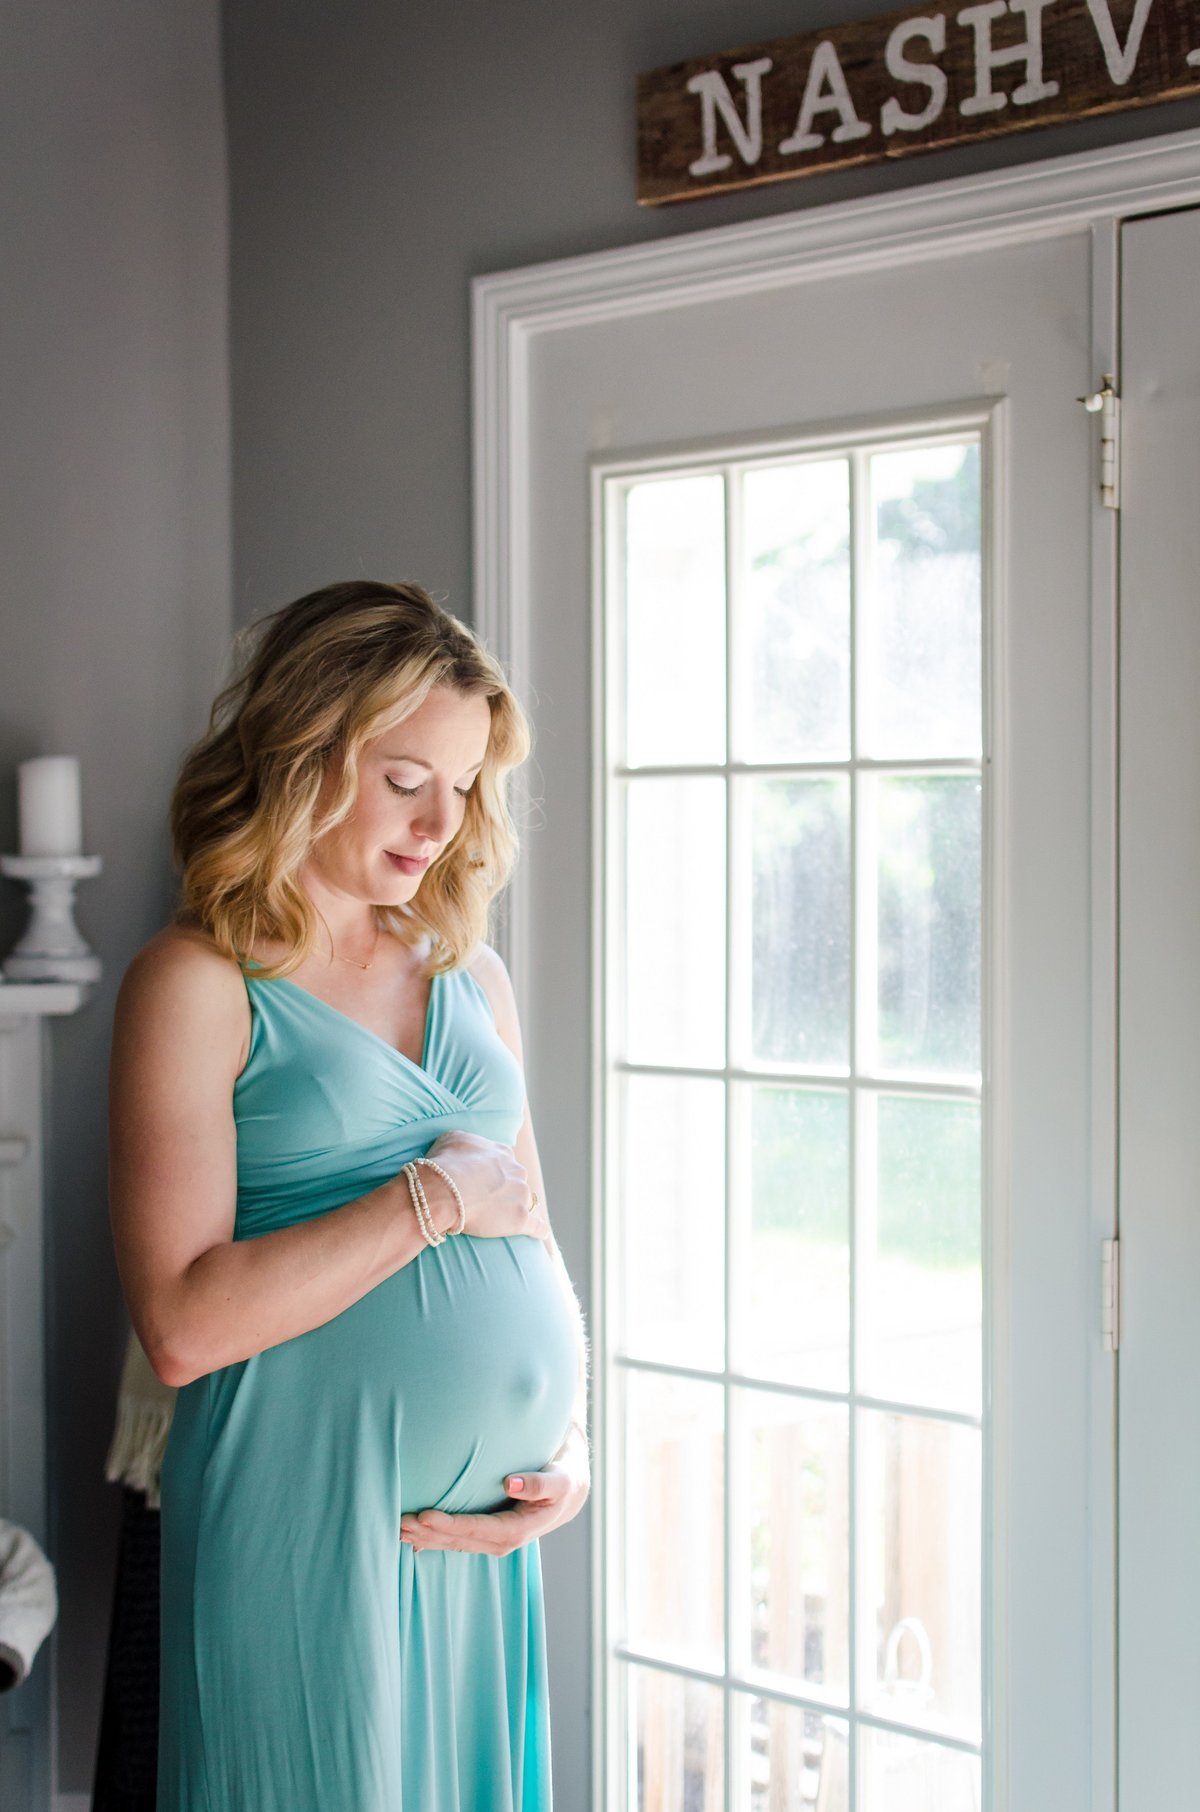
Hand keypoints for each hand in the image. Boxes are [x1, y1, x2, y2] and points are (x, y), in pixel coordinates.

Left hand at [399, 1424, 589, 1556]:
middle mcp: (502, 1541)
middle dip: (428, 1534)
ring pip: (454, 1542)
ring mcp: (493, 1540)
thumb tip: (511, 1483)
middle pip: (459, 1540)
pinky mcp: (486, 1533)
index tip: (424, 1515)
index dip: (450, 1524)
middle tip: (398, 1523)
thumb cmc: (564, 1478)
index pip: (477, 1529)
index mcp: (518, 1530)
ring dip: (425, 1538)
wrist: (570, 1490)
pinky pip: (457, 1539)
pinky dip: (433, 1538)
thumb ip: (540, 1483)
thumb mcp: (561, 1479)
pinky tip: (412, 1538)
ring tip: (397, 1528)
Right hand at [416, 1129, 549, 1240]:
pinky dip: (539, 1230)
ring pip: (525, 1202)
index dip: (494, 1173)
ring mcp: (521, 1195)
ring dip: (516, 1208)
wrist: (447, 1190)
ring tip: (503, 1219)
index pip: (505, 1162)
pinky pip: (536, 1226)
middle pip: (516, 1181)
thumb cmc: (446, 1164)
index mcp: (502, 1153)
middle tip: (487, 1201)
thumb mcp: (452, 1139)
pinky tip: (540, 1234)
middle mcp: (516, 1171)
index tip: (484, 1181)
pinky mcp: (520, 1218)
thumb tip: (466, 1150)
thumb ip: (467, 1143)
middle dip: (507, 1189)